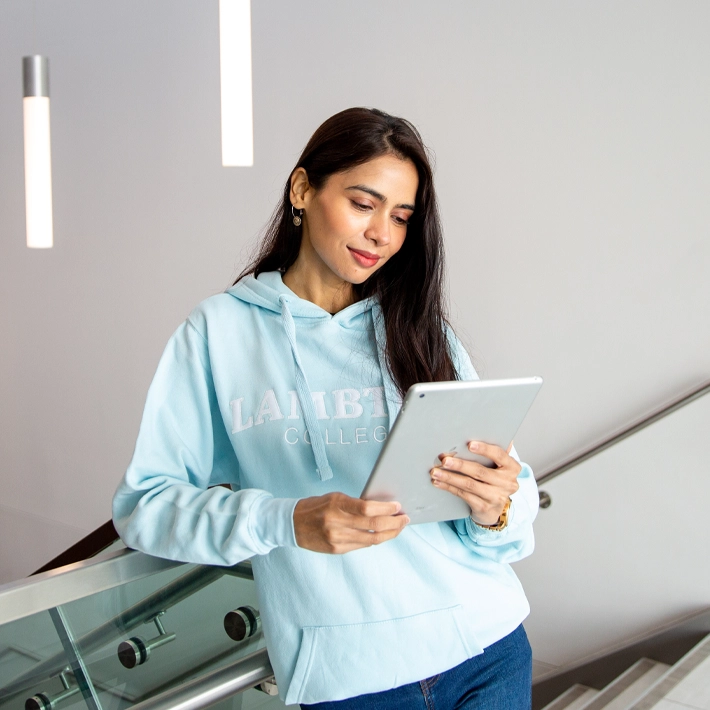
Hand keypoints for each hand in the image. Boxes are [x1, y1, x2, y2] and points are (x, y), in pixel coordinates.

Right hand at [293, 492, 408, 553]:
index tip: (398, 507)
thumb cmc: (316, 507)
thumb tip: (381, 508)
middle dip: (394, 523)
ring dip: (389, 533)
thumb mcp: (334, 498)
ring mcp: (337, 539)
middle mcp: (336, 523)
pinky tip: (382, 534)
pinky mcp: (337, 550)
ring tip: (398, 527)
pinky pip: (362, 545)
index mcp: (336, 505)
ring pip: (371, 539)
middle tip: (405, 519)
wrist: (292, 524)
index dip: (386, 509)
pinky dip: (375, 539)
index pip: (367, 508)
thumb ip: (355, 504)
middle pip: (373, 525)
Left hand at [430, 441, 520, 525]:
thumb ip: (493, 451)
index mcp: (512, 468)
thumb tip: (482, 430)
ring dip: (450, 477)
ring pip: (469, 485)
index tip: (469, 444)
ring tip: (435, 472)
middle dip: (460, 465)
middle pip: (480, 472)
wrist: (495, 508)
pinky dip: (449, 487)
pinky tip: (439, 482)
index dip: (485, 449)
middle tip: (444, 460)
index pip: (500, 455)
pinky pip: (463, 495)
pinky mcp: (484, 507)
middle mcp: (507, 483)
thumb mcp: (498, 465)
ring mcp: (496, 497)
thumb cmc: (494, 479)